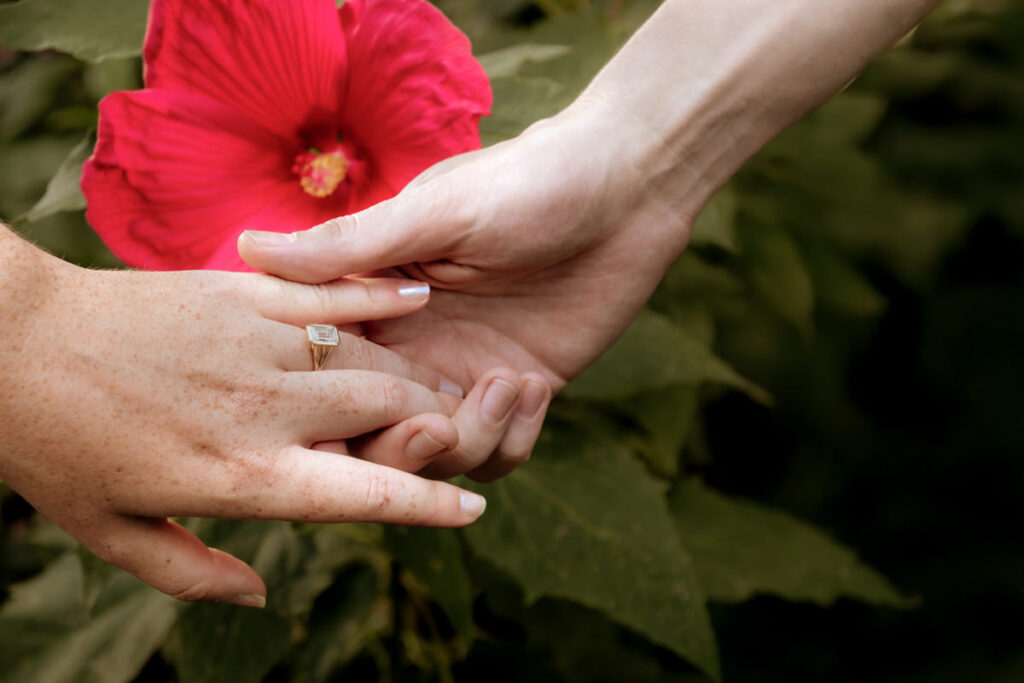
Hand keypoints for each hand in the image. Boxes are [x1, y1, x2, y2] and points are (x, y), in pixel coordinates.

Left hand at [0, 239, 495, 605]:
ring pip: (369, 354)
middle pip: (386, 411)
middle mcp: (265, 409)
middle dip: (438, 421)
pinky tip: (422, 295)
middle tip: (464, 426)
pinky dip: (384, 296)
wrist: (10, 339)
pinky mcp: (243, 292)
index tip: (475, 508)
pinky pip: (333, 291)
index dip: (430, 504)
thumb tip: (259, 598)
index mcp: (240, 475)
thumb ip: (193, 572)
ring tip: (445, 379)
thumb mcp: (112, 533)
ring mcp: (257, 342)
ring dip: (416, 370)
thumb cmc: (56, 444)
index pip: (365, 494)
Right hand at [239, 107, 690, 480]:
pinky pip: (499, 453)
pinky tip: (536, 387)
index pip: (325, 380)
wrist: (625, 188)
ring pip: (439, 458)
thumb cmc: (526, 183)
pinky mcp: (520, 388)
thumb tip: (245, 247)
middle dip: (401, 449)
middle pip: (375, 438)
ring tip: (509, 383)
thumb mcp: (436, 213)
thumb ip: (351, 247)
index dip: (329, 416)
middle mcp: (411, 348)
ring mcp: (466, 373)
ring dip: (471, 441)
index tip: (354, 423)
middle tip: (439, 424)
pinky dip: (513, 439)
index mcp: (374, 305)